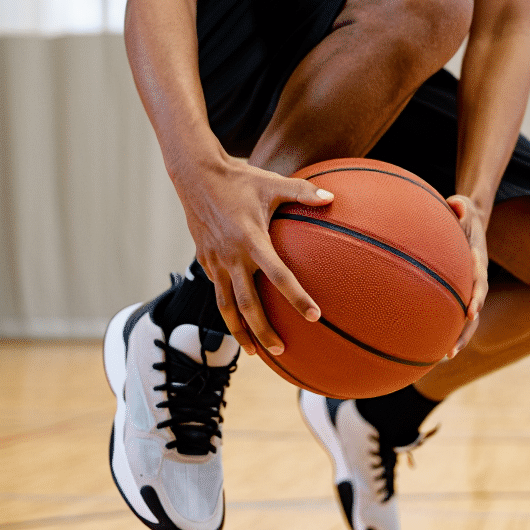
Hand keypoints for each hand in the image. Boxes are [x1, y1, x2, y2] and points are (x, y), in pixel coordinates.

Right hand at [177, 157, 333, 356]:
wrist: (195, 176)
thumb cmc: (239, 179)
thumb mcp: (273, 183)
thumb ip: (303, 192)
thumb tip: (333, 197)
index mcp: (251, 239)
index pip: (278, 275)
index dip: (296, 296)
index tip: (314, 315)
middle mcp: (231, 256)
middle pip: (247, 304)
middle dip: (263, 330)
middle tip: (281, 350)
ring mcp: (215, 262)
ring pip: (226, 307)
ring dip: (240, 332)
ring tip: (255, 352)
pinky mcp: (205, 262)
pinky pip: (218, 292)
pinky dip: (228, 311)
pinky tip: (239, 322)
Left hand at [446, 194, 488, 357]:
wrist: (472, 222)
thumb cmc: (464, 213)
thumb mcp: (464, 204)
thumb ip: (460, 206)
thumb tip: (456, 205)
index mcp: (478, 261)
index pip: (480, 282)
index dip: (477, 297)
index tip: (471, 312)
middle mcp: (478, 279)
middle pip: (475, 310)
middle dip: (466, 331)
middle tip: (452, 350)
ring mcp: (470, 288)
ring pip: (468, 319)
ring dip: (459, 338)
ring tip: (444, 357)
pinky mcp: (460, 292)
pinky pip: (455, 314)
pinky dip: (448, 329)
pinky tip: (432, 345)